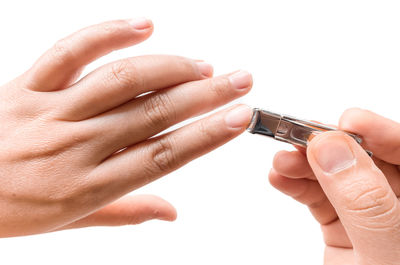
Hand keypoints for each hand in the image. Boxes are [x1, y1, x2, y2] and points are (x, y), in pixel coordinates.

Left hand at [0, 18, 252, 236]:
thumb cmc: (13, 208)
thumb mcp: (73, 222)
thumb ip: (126, 214)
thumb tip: (172, 213)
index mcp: (90, 186)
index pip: (163, 156)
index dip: (206, 135)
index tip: (238, 118)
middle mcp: (77, 145)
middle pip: (153, 113)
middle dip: (206, 95)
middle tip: (240, 80)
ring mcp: (53, 111)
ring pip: (122, 80)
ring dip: (170, 68)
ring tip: (204, 66)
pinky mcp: (29, 85)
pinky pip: (71, 51)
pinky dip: (109, 33)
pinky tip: (143, 25)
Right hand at [269, 108, 399, 264]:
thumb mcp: (385, 255)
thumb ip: (364, 202)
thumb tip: (332, 149)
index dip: (380, 132)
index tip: (347, 123)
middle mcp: (397, 203)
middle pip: (364, 159)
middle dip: (329, 147)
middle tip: (298, 139)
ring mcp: (367, 213)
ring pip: (335, 175)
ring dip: (304, 165)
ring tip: (280, 163)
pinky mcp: (340, 225)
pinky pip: (316, 197)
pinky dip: (295, 185)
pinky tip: (280, 178)